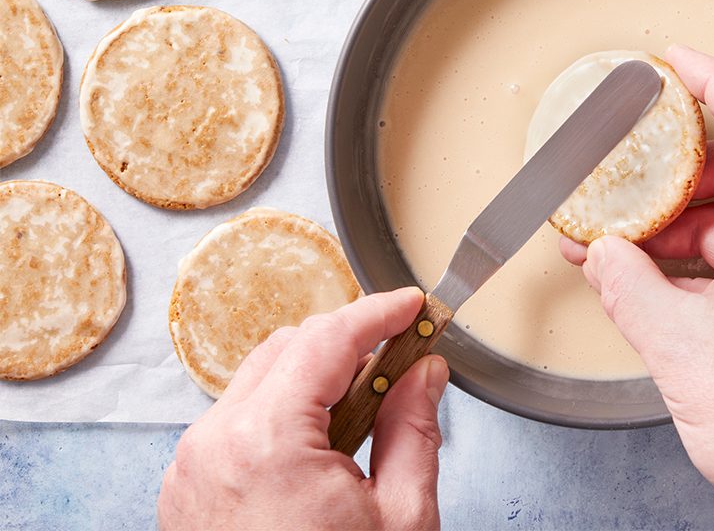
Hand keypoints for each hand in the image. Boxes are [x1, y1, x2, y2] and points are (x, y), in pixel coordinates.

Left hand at [158, 288, 448, 530]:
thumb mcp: (400, 518)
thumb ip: (414, 429)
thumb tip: (425, 373)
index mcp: (266, 443)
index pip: (327, 340)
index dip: (378, 313)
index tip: (411, 305)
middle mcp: (214, 445)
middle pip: (287, 347)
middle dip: (348, 341)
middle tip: (403, 354)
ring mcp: (191, 468)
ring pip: (259, 380)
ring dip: (315, 376)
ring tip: (369, 408)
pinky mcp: (186, 490)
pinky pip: (237, 421)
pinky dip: (284, 411)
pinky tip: (327, 441)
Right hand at [562, 46, 713, 528]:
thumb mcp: (676, 338)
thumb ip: (627, 280)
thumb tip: (602, 255)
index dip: (713, 80)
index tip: (677, 60)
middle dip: (677, 174)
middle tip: (628, 169)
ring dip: (683, 227)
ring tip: (622, 241)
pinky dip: (706, 262)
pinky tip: (654, 277)